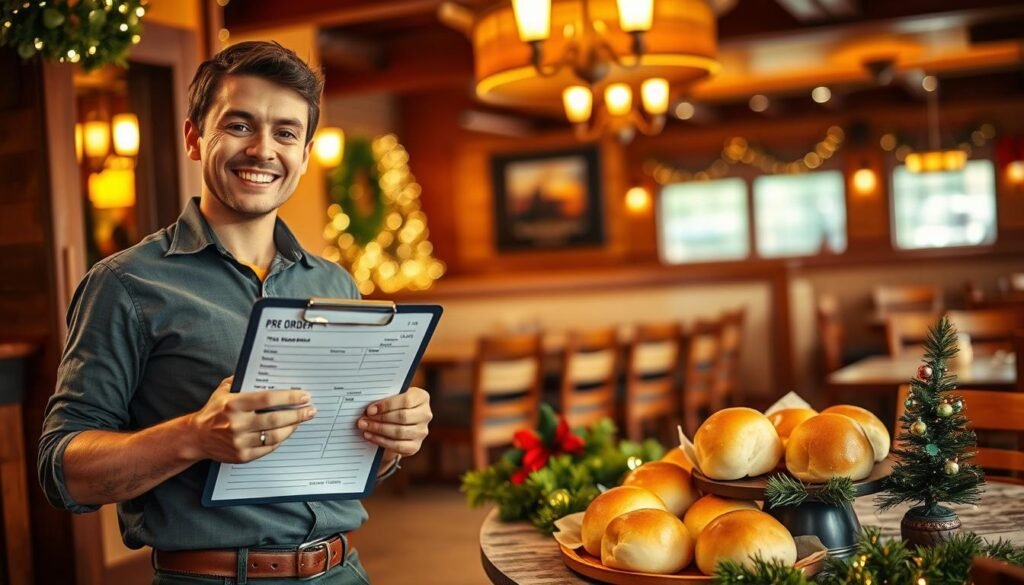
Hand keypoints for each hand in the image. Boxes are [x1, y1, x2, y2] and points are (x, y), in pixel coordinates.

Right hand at [186, 376, 316, 463]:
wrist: (196, 437)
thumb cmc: (214, 410)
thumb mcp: (224, 390)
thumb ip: (243, 380)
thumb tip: (268, 371)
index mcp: (234, 404)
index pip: (268, 399)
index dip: (289, 397)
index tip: (304, 395)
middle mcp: (237, 424)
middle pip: (275, 419)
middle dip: (297, 414)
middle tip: (310, 410)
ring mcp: (239, 442)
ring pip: (274, 435)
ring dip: (292, 427)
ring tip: (301, 420)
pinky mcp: (242, 456)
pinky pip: (268, 448)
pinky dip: (281, 440)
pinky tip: (287, 432)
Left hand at [358, 387, 431, 457]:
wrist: (400, 423)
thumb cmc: (394, 406)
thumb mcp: (392, 398)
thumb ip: (384, 399)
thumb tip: (368, 409)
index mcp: (422, 397)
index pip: (406, 401)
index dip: (387, 405)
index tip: (370, 410)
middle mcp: (425, 414)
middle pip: (403, 417)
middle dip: (380, 419)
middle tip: (363, 420)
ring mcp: (422, 431)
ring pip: (399, 432)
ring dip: (379, 430)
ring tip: (365, 427)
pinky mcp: (415, 446)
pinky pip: (398, 445)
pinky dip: (381, 441)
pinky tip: (370, 436)